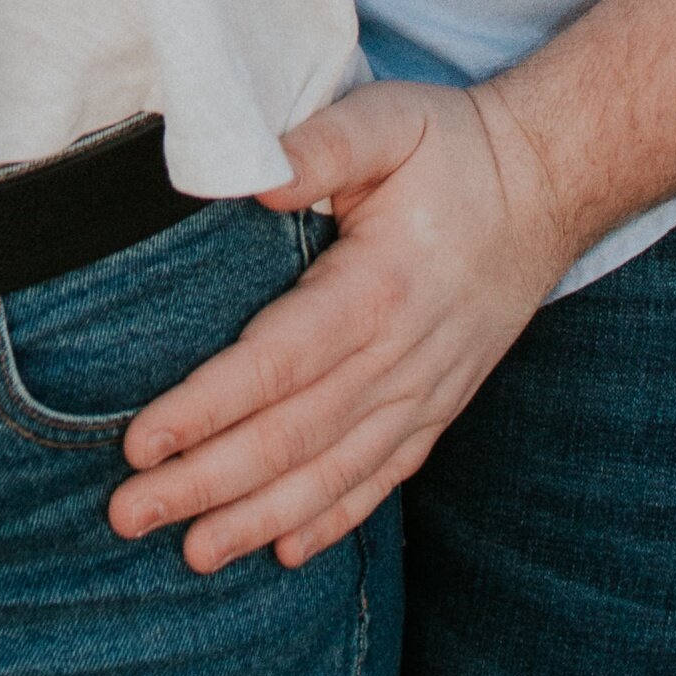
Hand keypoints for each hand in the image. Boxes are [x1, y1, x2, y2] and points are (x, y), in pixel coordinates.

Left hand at [105, 81, 572, 573]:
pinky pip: (381, 477)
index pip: (277, 364)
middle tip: (128, 515)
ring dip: (259, 518)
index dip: (206, 408)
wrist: (547, 186)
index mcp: (379, 287)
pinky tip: (284, 552)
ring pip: (333, 471)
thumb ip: (323, 145)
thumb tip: (256, 179)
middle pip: (292, 435)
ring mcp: (425, 392)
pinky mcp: (438, 407)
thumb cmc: (453, 149)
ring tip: (193, 554)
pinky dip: (332, 519)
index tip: (141, 442)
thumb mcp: (391, 121)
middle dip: (207, 482)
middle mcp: (403, 356)